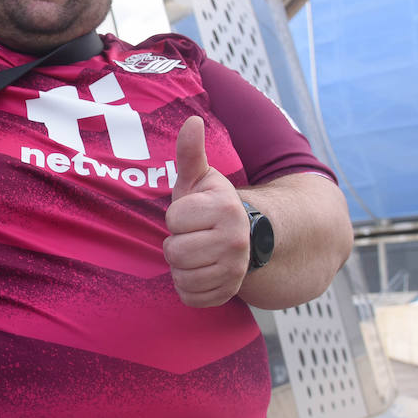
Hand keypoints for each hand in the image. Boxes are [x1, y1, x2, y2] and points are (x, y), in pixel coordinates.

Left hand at [162, 116, 249, 307]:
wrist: (243, 237)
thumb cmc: (209, 206)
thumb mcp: (199, 179)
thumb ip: (191, 152)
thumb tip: (192, 120)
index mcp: (225, 208)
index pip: (173, 220)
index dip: (176, 218)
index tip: (191, 215)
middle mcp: (236, 241)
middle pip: (174, 252)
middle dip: (175, 244)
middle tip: (192, 236)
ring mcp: (235, 270)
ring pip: (181, 276)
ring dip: (180, 267)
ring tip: (195, 252)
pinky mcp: (229, 292)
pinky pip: (190, 297)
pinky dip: (188, 288)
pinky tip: (199, 272)